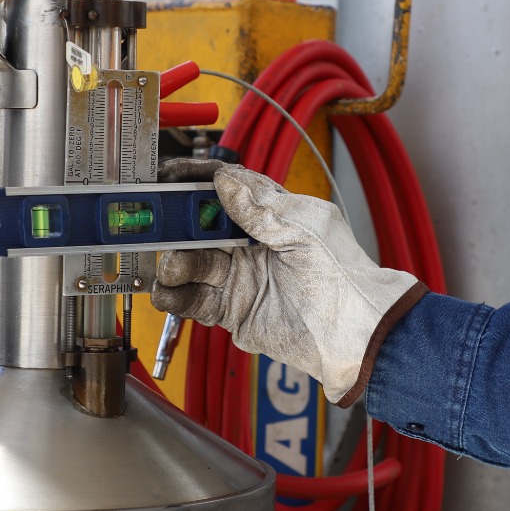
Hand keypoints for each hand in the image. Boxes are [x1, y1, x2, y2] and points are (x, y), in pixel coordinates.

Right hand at [152, 160, 424, 404]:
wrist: (354, 334)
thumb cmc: (342, 276)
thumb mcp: (304, 228)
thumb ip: (260, 207)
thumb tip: (224, 179)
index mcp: (272, 217)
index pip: (226, 191)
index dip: (196, 182)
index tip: (170, 176)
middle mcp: (251, 246)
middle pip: (200, 229)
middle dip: (175, 225)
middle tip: (154, 224)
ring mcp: (240, 279)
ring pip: (192, 265)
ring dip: (174, 263)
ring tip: (171, 266)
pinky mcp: (233, 312)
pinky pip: (195, 302)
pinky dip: (175, 297)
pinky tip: (167, 292)